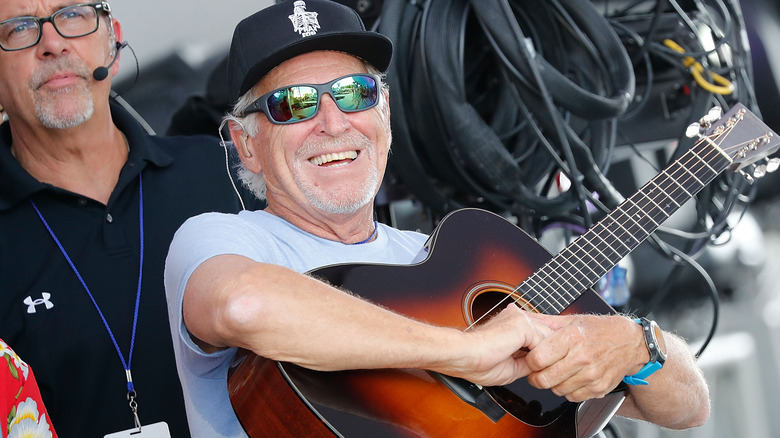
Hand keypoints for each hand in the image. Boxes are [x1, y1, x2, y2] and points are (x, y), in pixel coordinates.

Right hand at [447, 305, 550, 386]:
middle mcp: (517, 317)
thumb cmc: (478, 362)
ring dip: (548, 357)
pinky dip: (543, 358)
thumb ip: (529, 361)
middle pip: (548, 334)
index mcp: (512, 323)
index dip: (544, 350)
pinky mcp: (522, 325)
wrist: (464, 356)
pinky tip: (535, 367)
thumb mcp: (512, 366)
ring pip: (549, 339)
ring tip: (541, 371)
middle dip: (550, 354)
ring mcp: (520, 319)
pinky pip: (545, 343)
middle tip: (548, 371)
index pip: (539, 333)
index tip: (545, 365)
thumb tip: (545, 367)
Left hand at [521, 313, 643, 401]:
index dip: (530, 360)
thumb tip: (520, 314)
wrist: (630, 342)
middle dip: (536, 376)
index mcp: (572, 337)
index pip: (538, 359)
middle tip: (538, 370)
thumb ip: (544, 321)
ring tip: (557, 371)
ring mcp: (592, 375)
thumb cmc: (599, 330)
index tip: (531, 358)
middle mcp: (583, 357)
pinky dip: (568, 390)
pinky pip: (572, 397)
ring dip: (552, 383)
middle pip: (545, 379)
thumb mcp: (571, 320)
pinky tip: (571, 378)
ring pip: (557, 390)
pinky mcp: (599, 388)